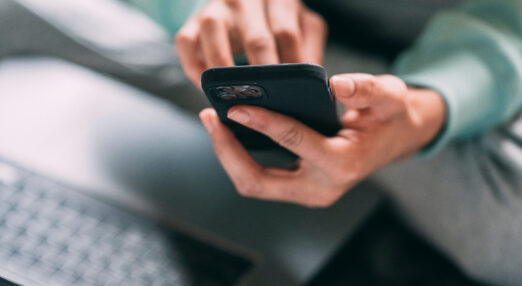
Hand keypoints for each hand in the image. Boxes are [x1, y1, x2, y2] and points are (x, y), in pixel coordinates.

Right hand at [175, 0, 327, 86]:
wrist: (243, 5)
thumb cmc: (277, 21)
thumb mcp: (302, 26)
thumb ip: (310, 48)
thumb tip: (315, 84)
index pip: (287, 33)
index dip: (291, 67)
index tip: (294, 94)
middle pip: (256, 39)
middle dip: (263, 77)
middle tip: (269, 105)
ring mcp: (216, 8)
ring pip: (215, 35)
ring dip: (225, 72)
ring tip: (235, 98)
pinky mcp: (192, 21)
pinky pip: (186, 43)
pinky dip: (195, 68)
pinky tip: (207, 88)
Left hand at [199, 74, 445, 206]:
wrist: (395, 140)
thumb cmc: (389, 117)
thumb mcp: (390, 96)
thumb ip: (368, 89)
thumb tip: (336, 84)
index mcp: (342, 164)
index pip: (293, 141)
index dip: (262, 122)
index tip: (236, 107)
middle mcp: (321, 188)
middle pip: (258, 181)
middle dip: (228, 151)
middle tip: (210, 117)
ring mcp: (308, 193)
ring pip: (253, 184)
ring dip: (229, 156)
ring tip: (214, 122)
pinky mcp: (299, 189)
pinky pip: (260, 180)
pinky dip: (240, 158)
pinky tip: (232, 132)